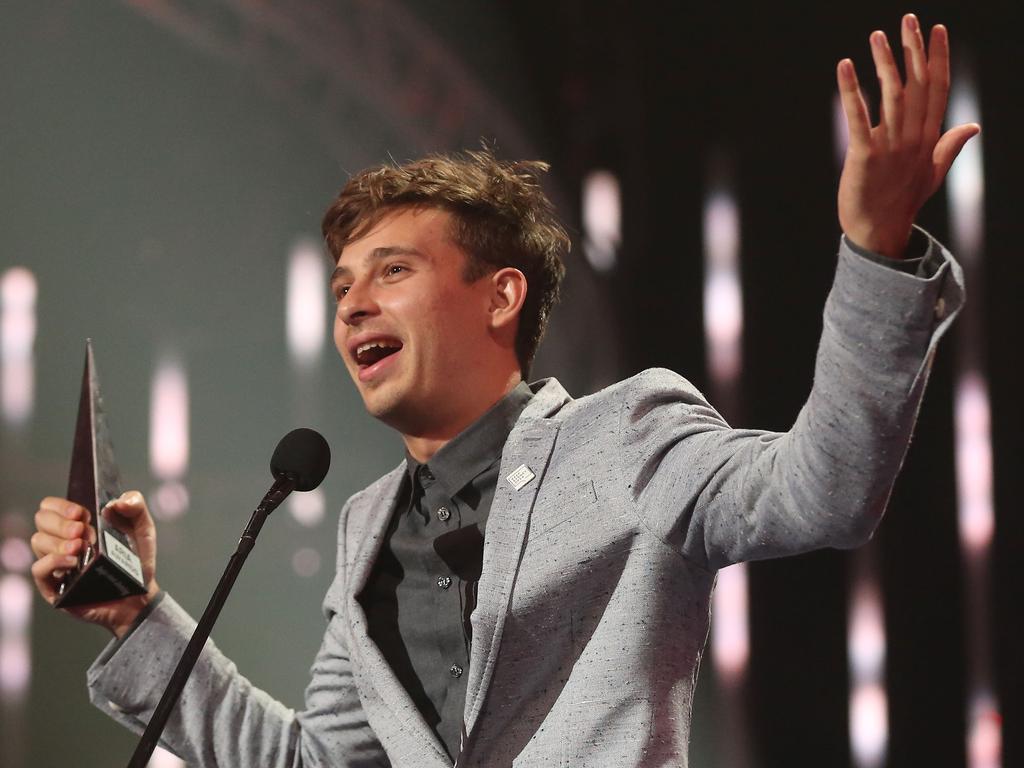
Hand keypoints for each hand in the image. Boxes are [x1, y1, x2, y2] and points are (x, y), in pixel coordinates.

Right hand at [31, 491, 159, 637]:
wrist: (140, 594)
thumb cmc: (136, 559)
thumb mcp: (143, 527)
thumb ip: (136, 504)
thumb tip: (117, 502)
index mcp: (78, 523)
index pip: (51, 506)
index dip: (61, 505)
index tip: (82, 514)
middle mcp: (61, 541)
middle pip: (41, 519)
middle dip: (61, 522)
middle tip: (83, 531)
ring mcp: (55, 563)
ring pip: (38, 541)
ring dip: (59, 541)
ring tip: (81, 547)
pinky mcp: (54, 587)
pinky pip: (38, 569)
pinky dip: (53, 561)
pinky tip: (73, 561)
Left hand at [836, 14, 979, 258]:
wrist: (878, 232)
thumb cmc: (901, 201)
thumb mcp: (931, 173)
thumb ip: (950, 146)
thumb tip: (974, 128)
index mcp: (928, 138)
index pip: (937, 89)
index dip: (937, 58)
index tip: (936, 30)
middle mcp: (912, 138)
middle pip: (917, 85)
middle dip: (913, 50)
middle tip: (908, 18)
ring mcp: (889, 147)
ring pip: (891, 96)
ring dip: (885, 63)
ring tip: (877, 35)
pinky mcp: (864, 156)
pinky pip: (857, 118)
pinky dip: (850, 92)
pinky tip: (845, 67)